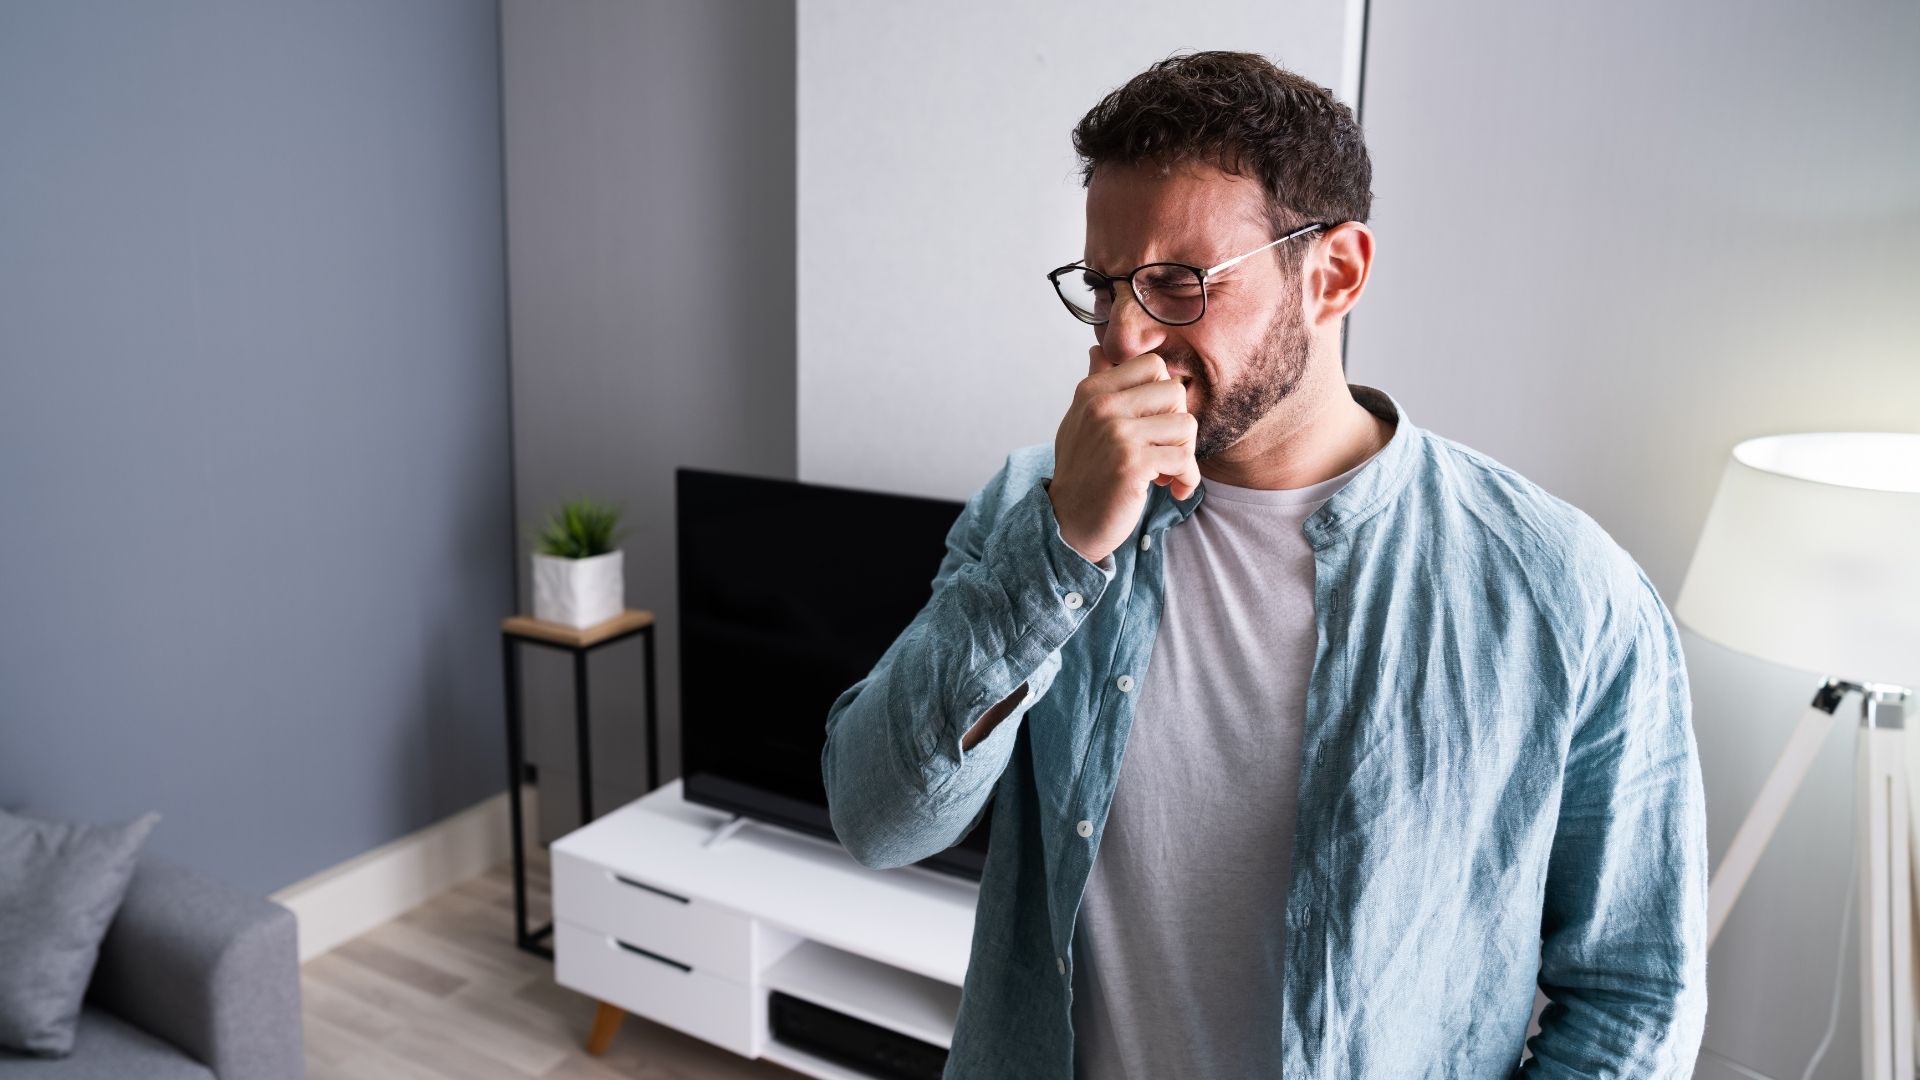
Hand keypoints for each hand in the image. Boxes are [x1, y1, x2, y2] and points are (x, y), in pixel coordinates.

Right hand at [1047, 348, 1200, 564]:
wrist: (1068, 523)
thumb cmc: (1082, 471)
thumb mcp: (1080, 421)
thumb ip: (1096, 384)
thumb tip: (1098, 350)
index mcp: (1092, 390)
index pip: (1153, 364)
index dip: (1164, 394)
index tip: (1156, 422)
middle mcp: (1102, 406)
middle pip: (1175, 391)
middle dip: (1178, 424)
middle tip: (1165, 450)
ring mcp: (1117, 434)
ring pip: (1186, 425)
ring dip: (1185, 453)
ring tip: (1166, 471)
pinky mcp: (1133, 464)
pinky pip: (1184, 460)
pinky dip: (1187, 478)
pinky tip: (1174, 489)